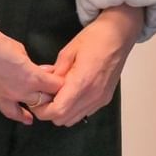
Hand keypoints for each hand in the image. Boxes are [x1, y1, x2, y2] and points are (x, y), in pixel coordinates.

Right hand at [0, 24, 61, 125]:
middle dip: (47, 99)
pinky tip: (0, 103)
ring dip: (25, 115)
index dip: (60, 84)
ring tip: (29, 120)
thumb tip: (41, 71)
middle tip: (49, 97)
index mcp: (31, 79)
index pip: (54, 87)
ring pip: (17, 113)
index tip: (60, 83)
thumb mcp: (20, 49)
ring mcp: (0, 98)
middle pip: (40, 102)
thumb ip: (32, 64)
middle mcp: (18, 93)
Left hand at [36, 4, 142, 126]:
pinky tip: (72, 93)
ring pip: (73, 119)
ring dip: (62, 111)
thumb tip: (43, 84)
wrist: (119, 35)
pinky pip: (84, 113)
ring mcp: (100, 99)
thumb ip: (55, 72)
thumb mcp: (68, 51)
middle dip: (49, 111)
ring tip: (59, 93)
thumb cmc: (96, 38)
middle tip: (45, 95)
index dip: (42, 110)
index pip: (57, 111)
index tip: (36, 98)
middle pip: (63, 120)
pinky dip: (74, 108)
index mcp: (82, 82)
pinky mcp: (105, 98)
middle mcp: (93, 95)